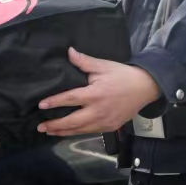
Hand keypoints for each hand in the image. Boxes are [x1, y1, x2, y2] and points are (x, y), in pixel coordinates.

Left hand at [37, 49, 162, 136]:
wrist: (145, 88)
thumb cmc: (122, 75)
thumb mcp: (103, 66)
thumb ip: (84, 61)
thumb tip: (69, 51)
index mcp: (95, 94)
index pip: (70, 99)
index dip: (54, 102)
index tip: (41, 105)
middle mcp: (98, 111)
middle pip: (72, 121)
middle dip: (55, 125)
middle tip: (40, 127)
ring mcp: (104, 122)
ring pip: (80, 130)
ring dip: (63, 132)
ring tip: (49, 132)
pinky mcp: (110, 127)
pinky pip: (89, 132)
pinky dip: (77, 132)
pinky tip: (68, 132)